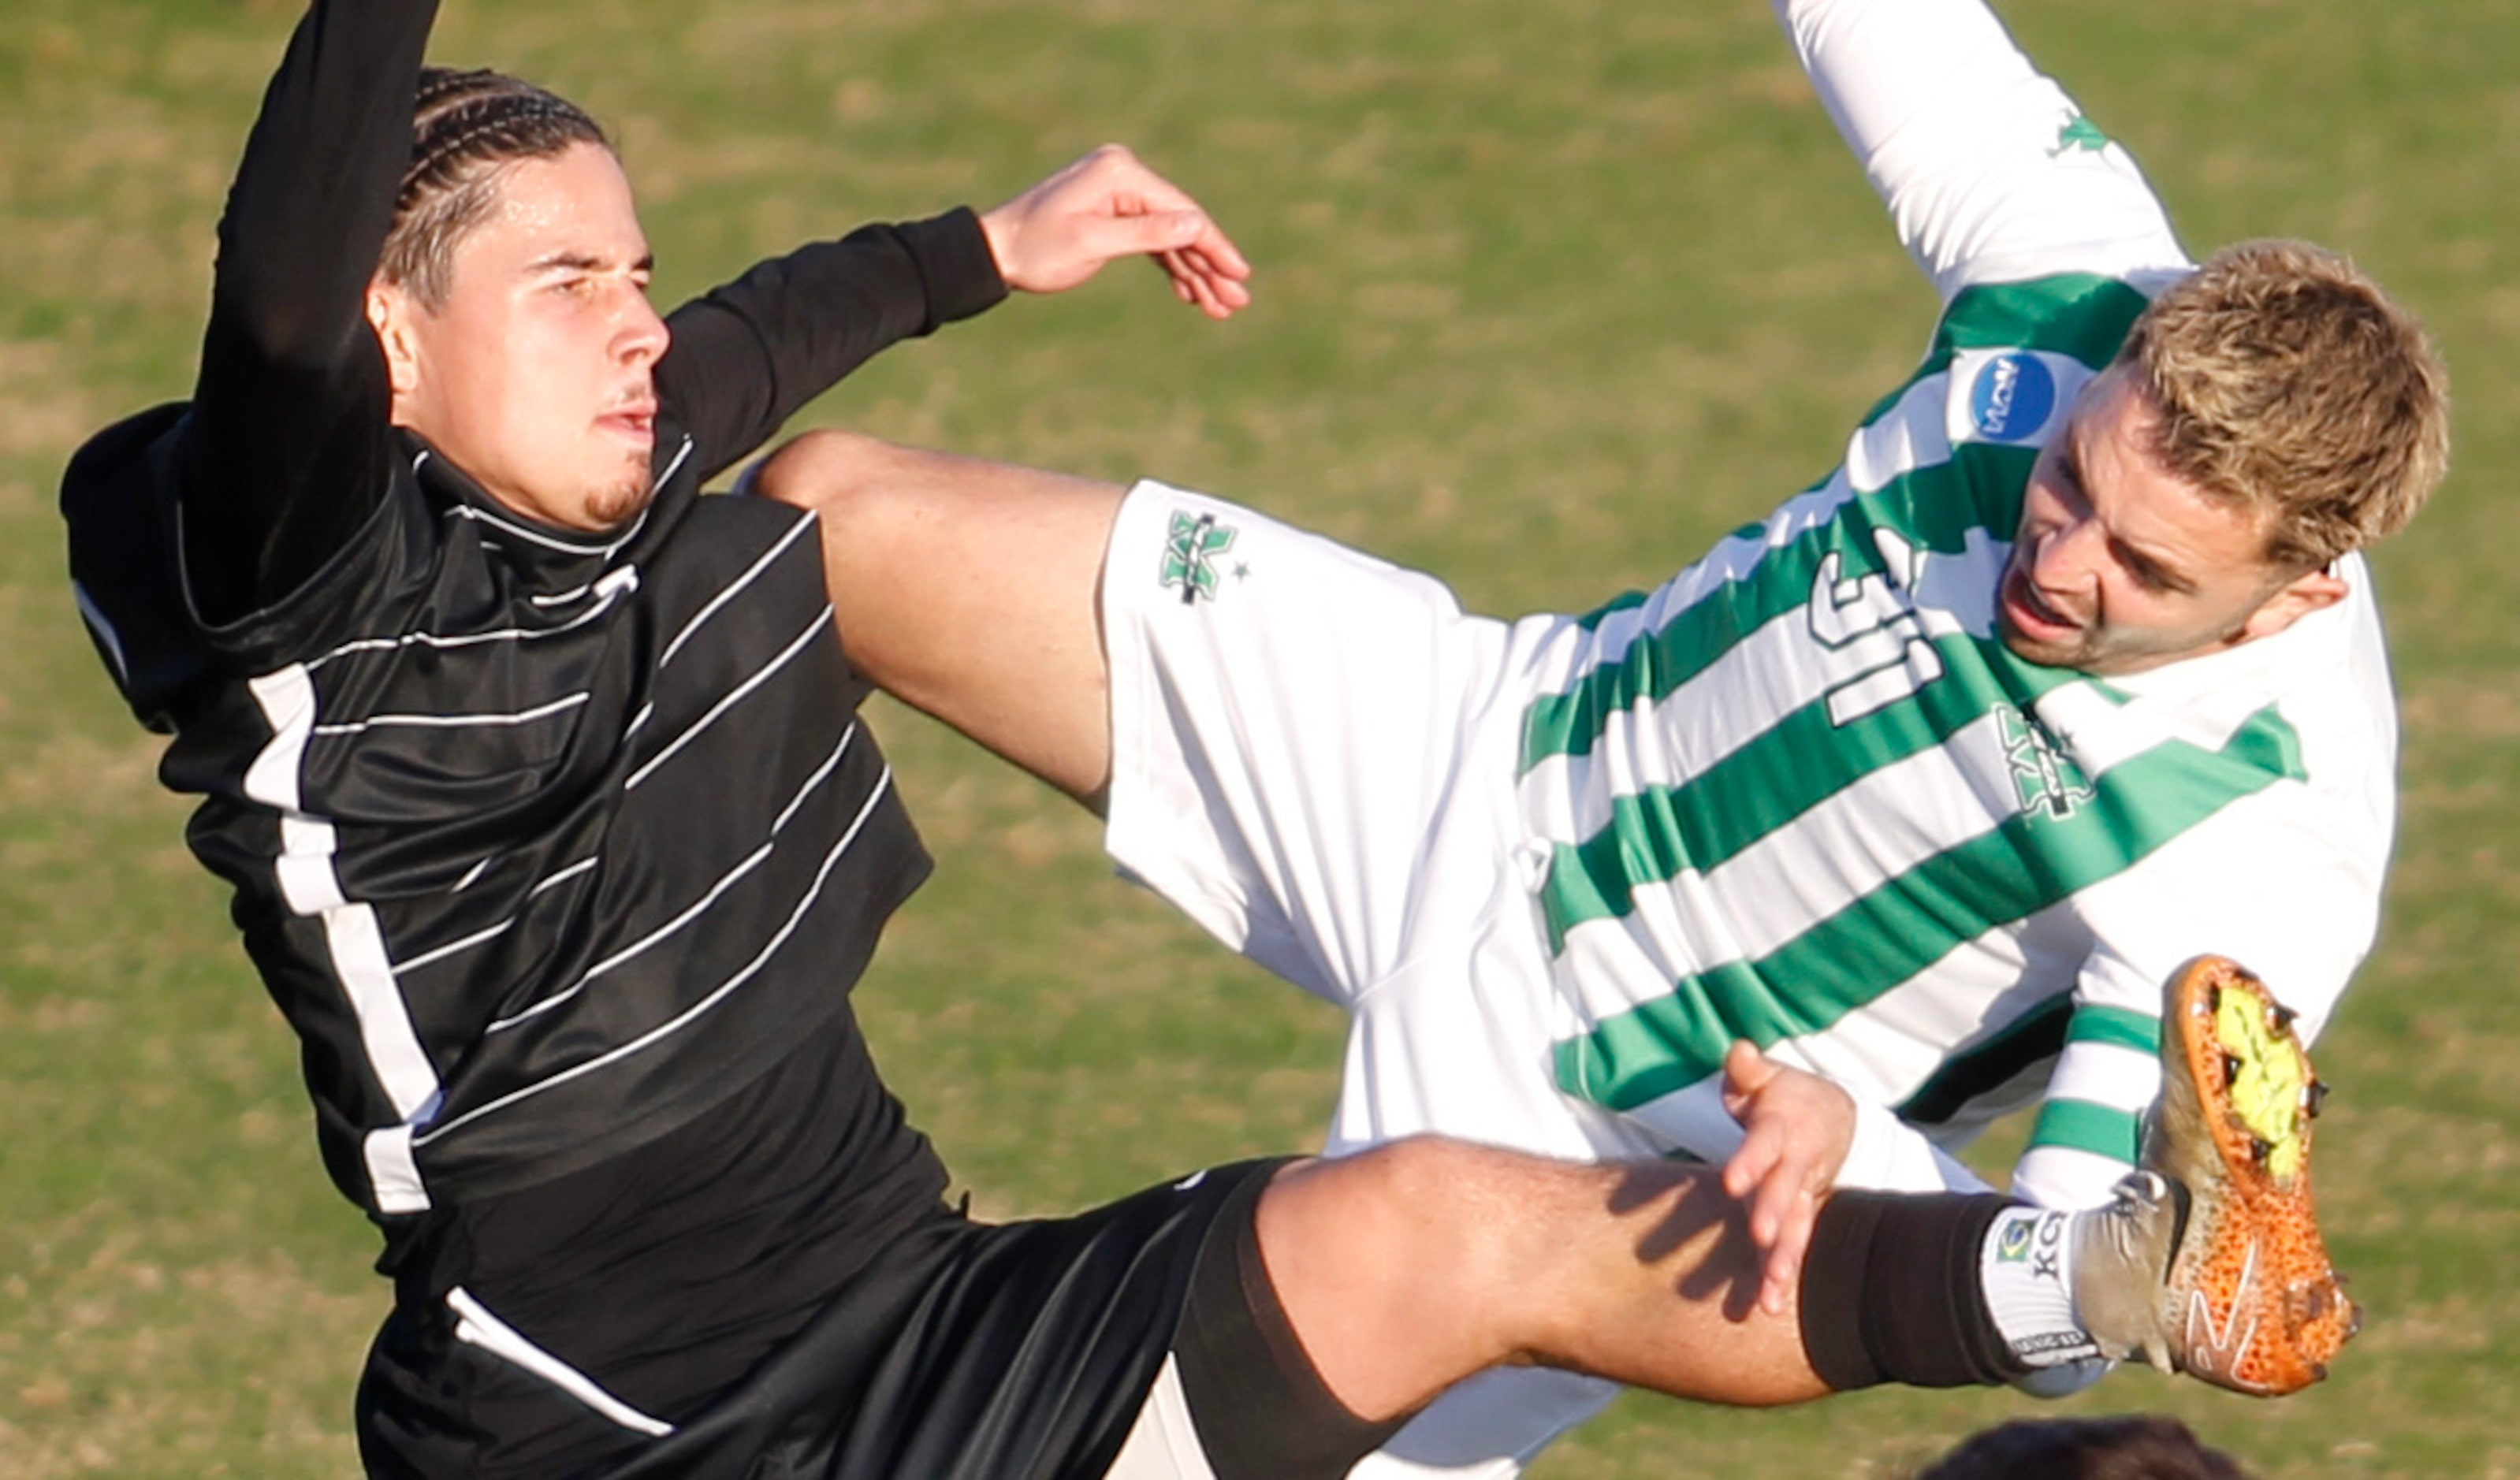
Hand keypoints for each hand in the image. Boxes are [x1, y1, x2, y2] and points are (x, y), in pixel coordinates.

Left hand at [979, 145, 1251, 318]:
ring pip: (1170, 236)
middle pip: (1181, 224)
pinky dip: (1171, 266)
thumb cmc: (1036, 247)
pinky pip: (1152, 239)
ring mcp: (1119, 193)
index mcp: (1121, 173)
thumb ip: (1145, 234)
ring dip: (1195, 272)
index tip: (1240, 277)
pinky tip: (1191, 294)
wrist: (995, 251)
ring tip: (1220, 308)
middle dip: (1210, 266)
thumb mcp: (1092, 244)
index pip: (1182, 212)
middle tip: (1237, 303)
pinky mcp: (1113, 211)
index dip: (1214, 247)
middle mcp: (1124, 175)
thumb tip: (1196, 227)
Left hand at [1719, 1039, 1856, 1316]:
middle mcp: (1797, 1163)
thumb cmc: (1781, 1096)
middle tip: (1760, 1237)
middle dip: (1775, 1214)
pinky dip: (1782, 1277)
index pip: (1766, 1144)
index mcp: (1783, 1126)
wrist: (1833, 1118)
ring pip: (1799, 1227)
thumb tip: (1738, 1050)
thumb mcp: (1765, 1078)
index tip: (1731, 1182)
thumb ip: (1746, 1070)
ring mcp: (1803, 1193)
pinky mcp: (1801, 1216)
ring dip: (1786, 1259)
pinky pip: (1795, 1247)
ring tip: (1772, 1293)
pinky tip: (1768, 1306)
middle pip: (1788, 1190)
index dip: (1751, 1160)